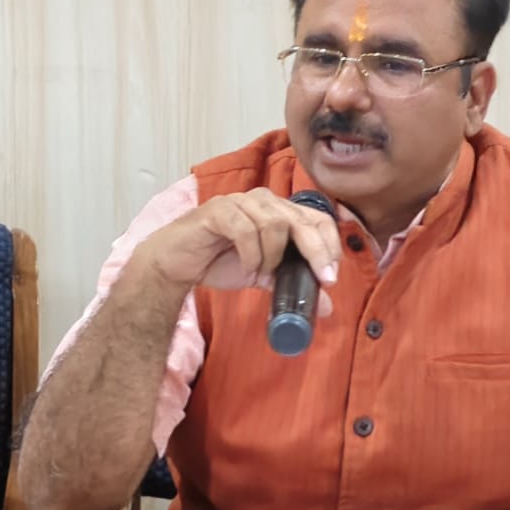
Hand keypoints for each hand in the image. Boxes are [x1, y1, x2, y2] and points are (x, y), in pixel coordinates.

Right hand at [136, 188, 341, 301]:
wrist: (178, 264)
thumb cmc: (219, 262)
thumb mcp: (263, 276)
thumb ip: (291, 284)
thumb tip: (326, 307)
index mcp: (280, 212)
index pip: (317, 218)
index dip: (330, 244)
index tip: (331, 276)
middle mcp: (264, 201)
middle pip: (302, 219)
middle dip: (316, 251)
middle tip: (322, 279)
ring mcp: (241, 202)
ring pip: (275, 223)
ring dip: (272, 256)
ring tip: (260, 273)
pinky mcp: (219, 210)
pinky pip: (245, 229)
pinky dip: (251, 254)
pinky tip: (246, 268)